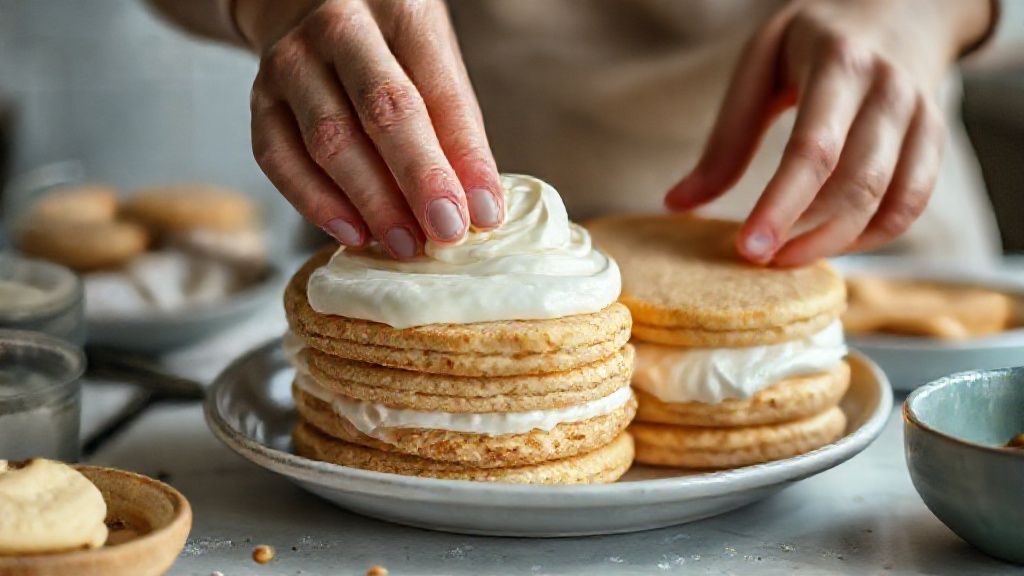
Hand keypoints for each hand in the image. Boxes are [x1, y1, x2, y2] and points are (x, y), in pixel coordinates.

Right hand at [239, 0, 503, 258]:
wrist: (303, 2)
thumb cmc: (387, 43)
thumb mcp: (431, 59)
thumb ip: (452, 124)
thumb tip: (476, 206)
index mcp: (401, 10)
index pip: (440, 92)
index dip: (465, 158)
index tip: (486, 213)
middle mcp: (341, 27)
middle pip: (382, 110)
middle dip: (418, 179)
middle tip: (446, 231)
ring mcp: (292, 61)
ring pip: (329, 140)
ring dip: (372, 202)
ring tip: (406, 244)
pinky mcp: (260, 98)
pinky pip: (280, 158)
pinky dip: (317, 203)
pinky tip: (353, 233)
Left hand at [664, 0, 992, 265]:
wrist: (901, 6)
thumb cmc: (815, 38)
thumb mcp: (761, 64)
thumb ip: (727, 137)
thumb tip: (678, 204)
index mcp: (839, 63)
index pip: (813, 150)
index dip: (781, 207)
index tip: (749, 248)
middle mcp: (888, 90)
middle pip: (855, 184)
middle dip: (805, 234)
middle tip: (759, 259)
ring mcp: (920, 116)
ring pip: (888, 202)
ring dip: (834, 242)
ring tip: (786, 256)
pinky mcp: (934, 141)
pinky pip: (910, 205)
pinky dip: (870, 238)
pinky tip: (829, 242)